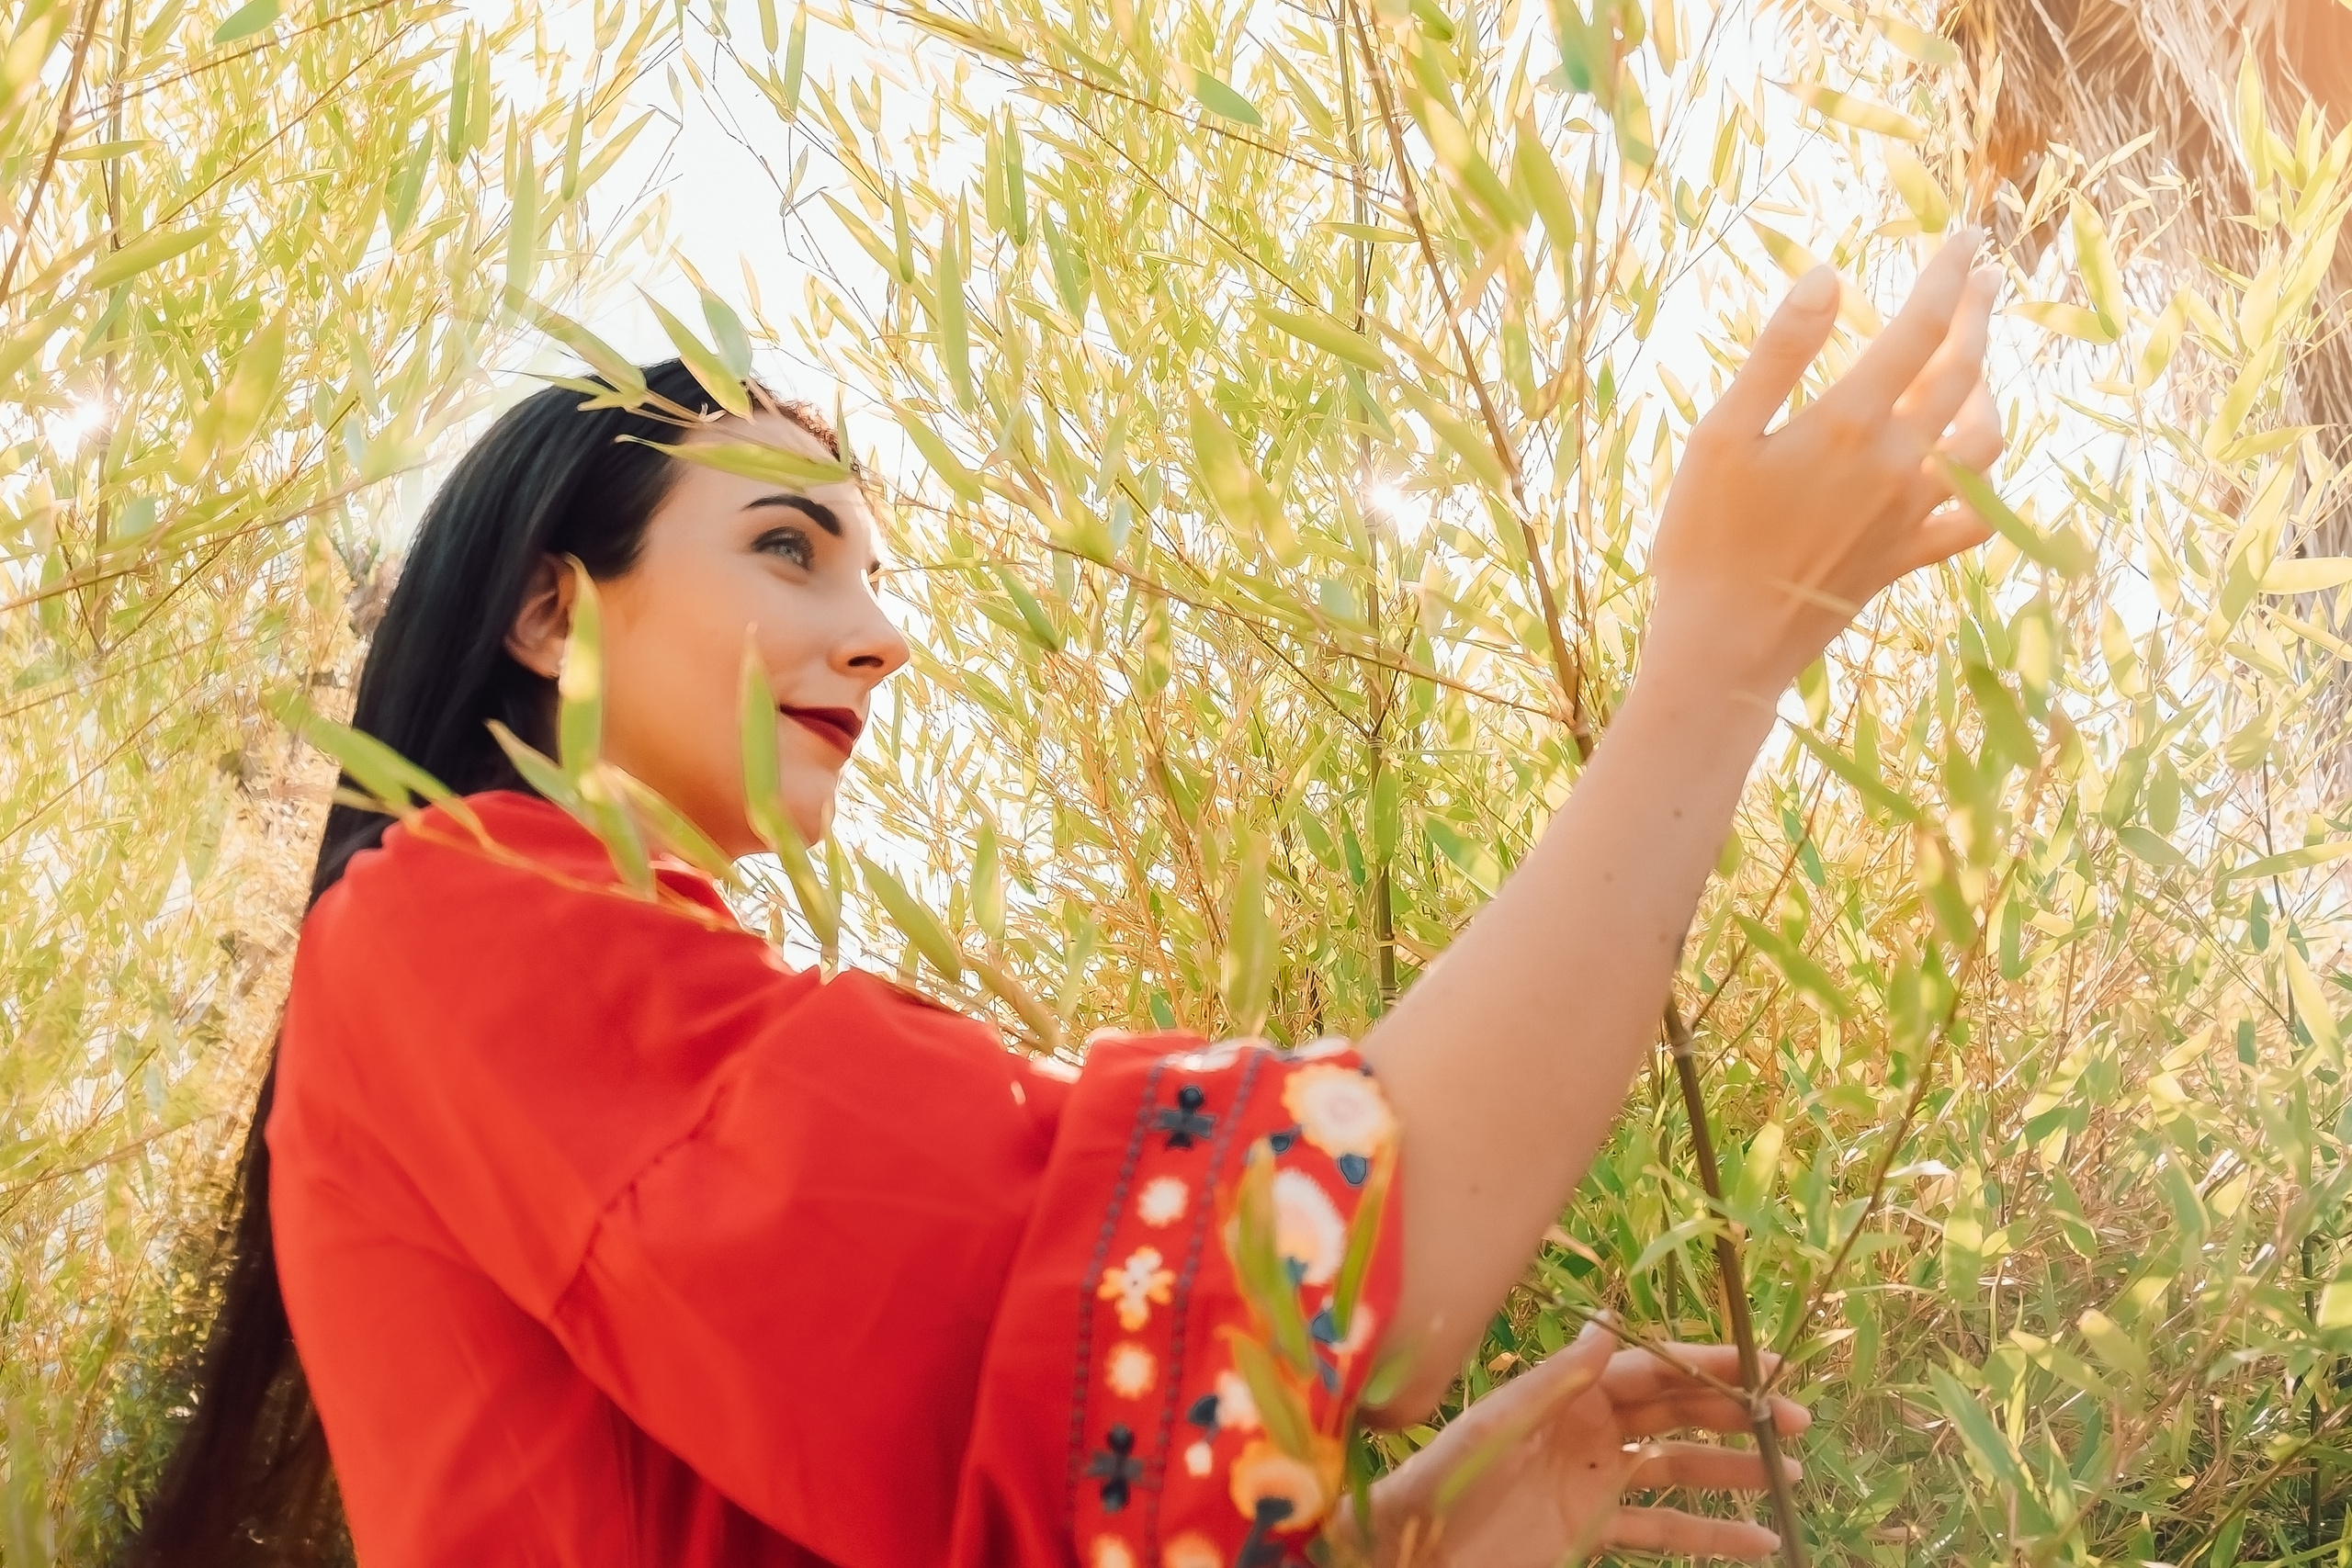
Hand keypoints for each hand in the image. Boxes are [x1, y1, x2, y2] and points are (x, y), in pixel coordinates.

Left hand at [1357, 1318, 1809, 1567]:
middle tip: (1795, 1420)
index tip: (1763, 1365)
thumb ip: (1555, 1378)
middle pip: (1675, 1412)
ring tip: (1789, 1480)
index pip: (1651, 1369)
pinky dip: (1710, 1533)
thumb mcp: (1499, 1426)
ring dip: (1732, 1472)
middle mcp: (1588, 1427)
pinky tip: (1759, 1541)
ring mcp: (1594, 1478)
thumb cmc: (1444, 1481)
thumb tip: (1609, 1322)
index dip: (1708, 1365)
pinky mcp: (1594, 1528)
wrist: (1415, 1549)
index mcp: (1567, 1393)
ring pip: (1678, 1468)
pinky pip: (1663, 1528)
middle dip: (1734, 1414)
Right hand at [1646, 227, 2005, 699]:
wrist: (1725, 646)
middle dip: (1976, 315)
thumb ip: (1779, 352)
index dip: (1946, 277)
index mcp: (1852, 422)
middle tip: (1981, 275)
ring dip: (1990, 392)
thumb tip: (1828, 277)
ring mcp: (1910, 514)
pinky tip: (1974, 471)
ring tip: (1978, 365)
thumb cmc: (1705, 538)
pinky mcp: (1905, 558)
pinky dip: (1986, 489)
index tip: (1961, 237)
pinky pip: (1973, 522)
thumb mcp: (1720, 434)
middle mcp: (1898, 463)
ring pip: (1983, 441)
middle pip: (1962, 372)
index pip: (1921, 329)